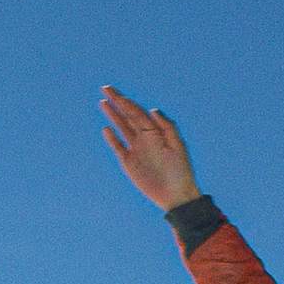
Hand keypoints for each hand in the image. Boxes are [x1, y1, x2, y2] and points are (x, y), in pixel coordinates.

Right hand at [99, 85, 201, 209]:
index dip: (128, 102)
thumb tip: (152, 110)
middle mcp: (145, 138)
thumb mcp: (177, 147)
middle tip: (106, 88)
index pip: (139, 113)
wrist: (175, 195)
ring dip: (113, 115)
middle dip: (118, 102)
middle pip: (128, 116)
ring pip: (122, 128)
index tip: (117, 94)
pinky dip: (112, 138)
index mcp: (156, 132)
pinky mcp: (129, 162)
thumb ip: (167, 127)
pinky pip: (118, 147)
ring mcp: (136, 149)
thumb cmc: (180, 171)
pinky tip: (106, 129)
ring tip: (103, 102)